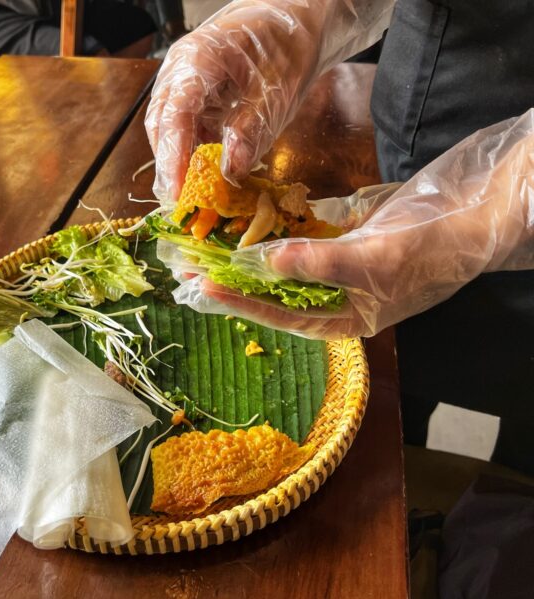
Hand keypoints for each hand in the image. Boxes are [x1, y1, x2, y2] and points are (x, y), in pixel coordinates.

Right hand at [145, 0, 393, 201]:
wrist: (294, 22)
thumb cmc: (284, 46)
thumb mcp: (275, 91)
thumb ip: (251, 131)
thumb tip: (229, 173)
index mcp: (196, 60)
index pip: (174, 115)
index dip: (173, 157)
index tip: (179, 191)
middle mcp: (179, 73)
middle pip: (162, 127)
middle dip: (170, 169)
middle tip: (183, 207)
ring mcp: (183, 86)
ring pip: (170, 133)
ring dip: (181, 166)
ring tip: (194, 201)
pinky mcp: (193, 100)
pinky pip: (187, 133)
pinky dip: (195, 157)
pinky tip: (208, 180)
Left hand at [203, 110, 533, 338]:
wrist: (480, 206)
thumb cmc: (435, 248)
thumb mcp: (374, 261)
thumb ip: (319, 263)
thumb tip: (267, 262)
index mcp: (349, 317)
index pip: (285, 316)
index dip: (245, 305)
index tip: (207, 291)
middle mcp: (341, 293)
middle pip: (279, 289)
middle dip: (238, 279)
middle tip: (194, 268)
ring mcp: (343, 259)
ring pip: (288, 257)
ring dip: (252, 248)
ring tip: (211, 240)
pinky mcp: (348, 229)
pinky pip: (306, 228)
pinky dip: (281, 221)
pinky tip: (250, 214)